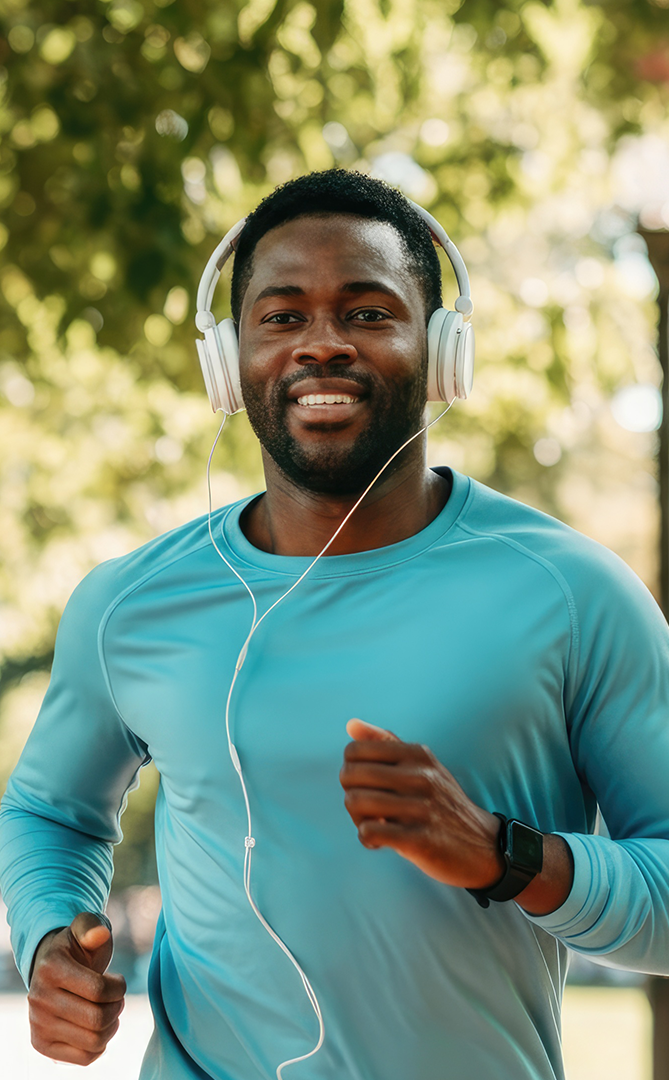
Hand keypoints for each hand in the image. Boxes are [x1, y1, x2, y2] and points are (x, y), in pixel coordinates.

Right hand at [28, 912, 125, 1064]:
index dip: (118, 987)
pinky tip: (97, 1028)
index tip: (117, 980)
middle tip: (115, 998)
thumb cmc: (77, 949)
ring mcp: (38, 1024)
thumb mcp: (85, 929)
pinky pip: (84, 1058)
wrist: (52, 970)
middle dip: (116, 1007)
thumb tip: (98, 934)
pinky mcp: (42, 1044)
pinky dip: (100, 1045)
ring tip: (108, 1011)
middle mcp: (39, 998)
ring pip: (94, 1041)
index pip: (99, 990)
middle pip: (97, 1019)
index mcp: (51, 967)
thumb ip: (93, 926)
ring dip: (111, 1026)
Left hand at [340, 719, 503, 889]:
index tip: (365, 786)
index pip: (354, 750)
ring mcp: (421, 808)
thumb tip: (351, 724)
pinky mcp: (420, 840)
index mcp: (417, 754)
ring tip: (372, 825)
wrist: (483, 845)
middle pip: (350, 775)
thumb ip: (386, 743)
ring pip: (355, 802)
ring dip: (357, 818)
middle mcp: (420, 776)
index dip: (351, 770)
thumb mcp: (422, 766)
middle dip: (350, 794)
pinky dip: (366, 839)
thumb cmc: (442, 803)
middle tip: (366, 810)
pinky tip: (379, 842)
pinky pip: (369, 832)